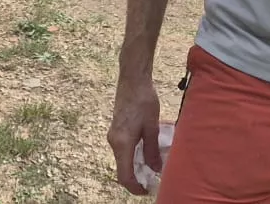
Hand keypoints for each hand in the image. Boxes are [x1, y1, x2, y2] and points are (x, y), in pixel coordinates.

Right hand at [108, 73, 161, 194]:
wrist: (132, 79)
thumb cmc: (144, 100)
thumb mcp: (152, 127)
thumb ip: (152, 150)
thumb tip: (155, 170)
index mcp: (122, 143)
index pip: (124, 175)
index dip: (135, 187)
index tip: (146, 191)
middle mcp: (114, 141)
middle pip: (122, 169)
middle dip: (136, 178)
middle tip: (153, 180)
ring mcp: (113, 135)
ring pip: (123, 159)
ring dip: (136, 166)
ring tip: (153, 166)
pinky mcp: (116, 129)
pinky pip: (123, 150)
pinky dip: (133, 156)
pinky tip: (146, 152)